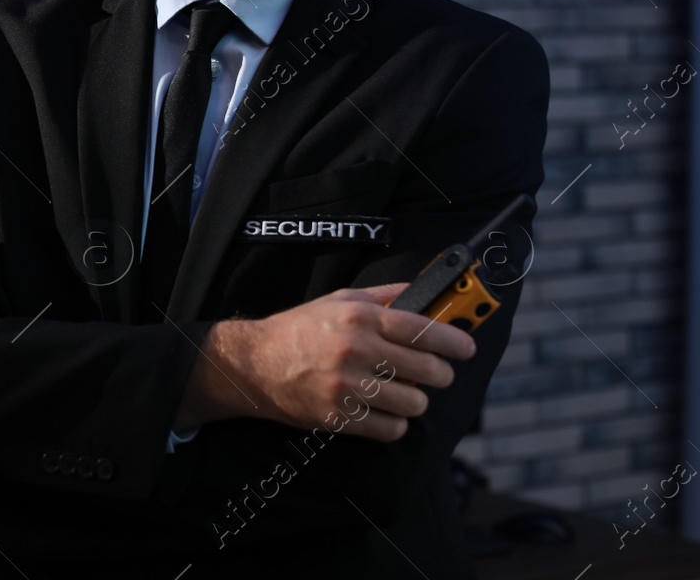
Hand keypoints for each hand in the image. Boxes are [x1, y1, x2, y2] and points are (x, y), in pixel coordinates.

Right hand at [177, 282, 475, 441]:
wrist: (254, 363)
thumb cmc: (299, 329)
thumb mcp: (337, 299)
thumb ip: (383, 296)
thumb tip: (423, 292)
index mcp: (359, 317)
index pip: (423, 330)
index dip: (453, 340)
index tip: (466, 347)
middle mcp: (356, 350)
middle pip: (428, 370)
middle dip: (440, 374)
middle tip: (434, 373)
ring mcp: (347, 386)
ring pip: (414, 403)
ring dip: (415, 400)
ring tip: (401, 392)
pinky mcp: (339, 416)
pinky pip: (392, 428)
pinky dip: (395, 423)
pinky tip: (384, 411)